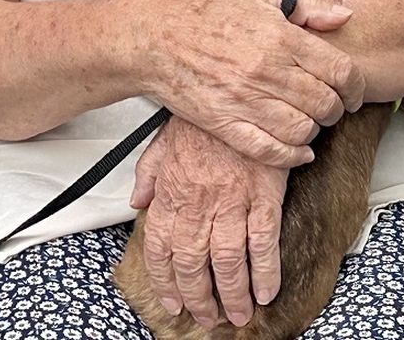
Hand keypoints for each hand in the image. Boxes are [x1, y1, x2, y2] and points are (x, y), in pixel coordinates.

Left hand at [130, 117, 287, 329]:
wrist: (238, 87)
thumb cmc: (203, 115)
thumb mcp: (164, 139)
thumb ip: (149, 174)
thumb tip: (137, 201)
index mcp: (172, 191)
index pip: (162, 247)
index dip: (165, 280)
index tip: (173, 300)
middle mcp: (200, 202)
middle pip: (194, 263)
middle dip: (199, 297)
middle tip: (208, 316)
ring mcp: (233, 201)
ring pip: (228, 261)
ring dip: (232, 294)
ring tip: (237, 315)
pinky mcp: (264, 195)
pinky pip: (263, 242)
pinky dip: (265, 272)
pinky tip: (265, 291)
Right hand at [138, 0, 364, 167]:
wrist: (155, 38)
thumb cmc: (205, 15)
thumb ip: (307, 7)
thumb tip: (345, 14)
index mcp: (280, 37)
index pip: (340, 70)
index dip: (356, 87)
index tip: (354, 92)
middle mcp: (266, 70)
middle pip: (325, 104)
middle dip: (337, 110)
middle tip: (332, 108)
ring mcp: (245, 100)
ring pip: (302, 130)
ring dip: (314, 132)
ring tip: (310, 123)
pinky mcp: (225, 123)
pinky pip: (269, 150)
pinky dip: (291, 156)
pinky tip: (298, 151)